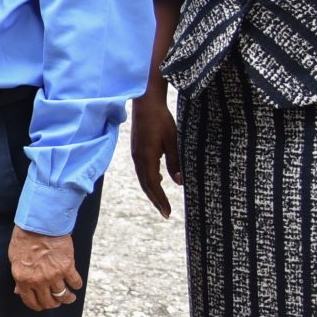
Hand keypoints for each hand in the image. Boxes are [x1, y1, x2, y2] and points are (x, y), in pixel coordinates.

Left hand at [10, 227, 83, 310]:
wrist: (39, 225)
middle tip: (57, 301)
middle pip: (49, 302)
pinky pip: (75, 282)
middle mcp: (39, 281)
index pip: (31, 301)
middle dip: (53, 304)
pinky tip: (76, 284)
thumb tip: (19, 291)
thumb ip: (19, 277)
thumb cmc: (24, 239)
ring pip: (63, 296)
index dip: (38, 306)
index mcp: (23, 279)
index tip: (42, 305)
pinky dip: (76, 285)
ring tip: (70, 297)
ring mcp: (54, 275)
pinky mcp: (67, 267)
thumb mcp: (15, 259)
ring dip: (67, 298)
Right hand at [129, 89, 180, 218]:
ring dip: (152, 190)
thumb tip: (179, 181)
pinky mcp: (137, 149)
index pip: (153, 185)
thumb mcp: (173, 140)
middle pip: (146, 184)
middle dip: (155, 199)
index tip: (167, 212)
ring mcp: (136, 154)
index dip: (160, 200)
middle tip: (165, 213)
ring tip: (161, 201)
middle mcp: (139, 158)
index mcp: (147, 158)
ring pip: (143, 178)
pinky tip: (158, 180)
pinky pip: (142, 169)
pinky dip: (149, 179)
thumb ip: (175, 161)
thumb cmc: (161, 120)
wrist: (145, 103)